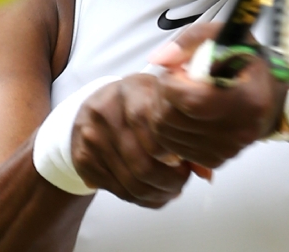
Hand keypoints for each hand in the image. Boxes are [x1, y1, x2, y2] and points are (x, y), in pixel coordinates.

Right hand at [70, 75, 191, 207]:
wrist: (93, 108)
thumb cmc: (136, 104)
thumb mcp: (160, 103)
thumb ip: (185, 131)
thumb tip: (206, 172)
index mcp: (132, 90)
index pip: (154, 129)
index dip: (173, 153)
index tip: (184, 161)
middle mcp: (106, 111)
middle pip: (143, 164)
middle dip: (170, 181)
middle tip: (182, 180)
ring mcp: (91, 136)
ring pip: (131, 183)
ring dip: (158, 193)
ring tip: (171, 189)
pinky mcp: (83, 158)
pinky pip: (118, 191)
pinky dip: (141, 199)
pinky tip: (152, 191)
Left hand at [147, 23, 287, 169]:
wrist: (271, 99)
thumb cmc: (247, 64)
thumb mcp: (226, 37)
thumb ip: (191, 40)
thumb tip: (160, 59)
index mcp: (248, 99)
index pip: (192, 101)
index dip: (171, 84)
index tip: (173, 71)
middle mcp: (240, 130)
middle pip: (174, 120)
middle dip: (160, 97)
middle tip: (169, 82)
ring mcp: (228, 149)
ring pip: (168, 136)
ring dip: (161, 112)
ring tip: (174, 96)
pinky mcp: (216, 159)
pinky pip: (176, 148)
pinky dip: (170, 130)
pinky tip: (181, 113)